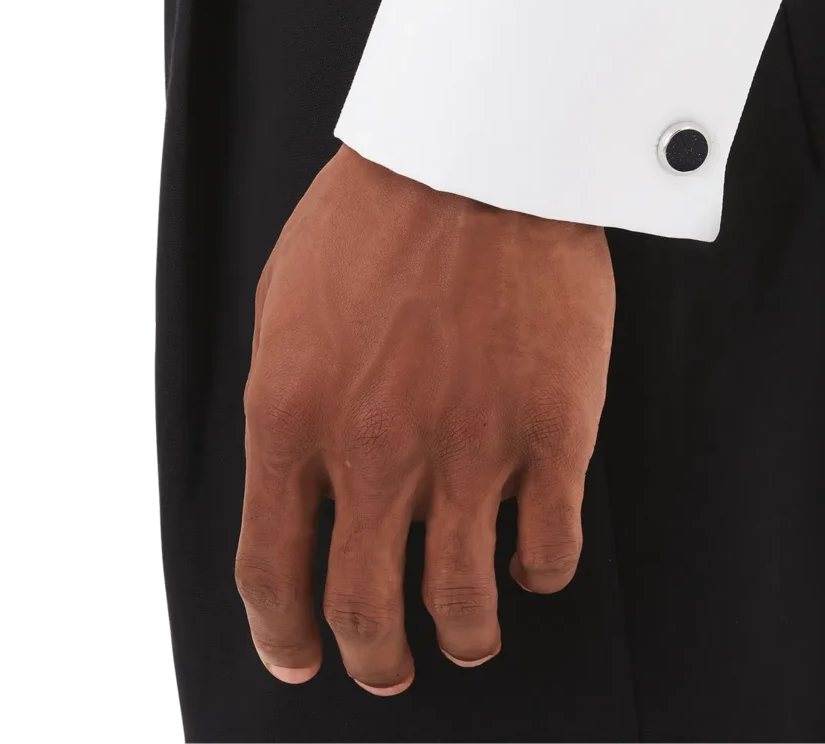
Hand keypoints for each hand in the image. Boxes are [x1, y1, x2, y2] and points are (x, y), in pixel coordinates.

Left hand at [235, 144, 614, 693]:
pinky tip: (534, 565)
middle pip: (366, 607)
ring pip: (462, 599)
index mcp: (294, 419)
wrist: (482, 156)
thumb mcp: (285, 296)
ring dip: (465, 637)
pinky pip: (547, 547)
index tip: (300, 659)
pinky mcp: (551, 435)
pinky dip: (539, 574)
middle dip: (374, 658)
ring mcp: (468, 451)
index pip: (274, 569)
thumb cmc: (380, 209)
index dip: (285, 636)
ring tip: (472, 639)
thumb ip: (284, 393)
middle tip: (389, 668)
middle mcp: (375, 454)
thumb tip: (296, 464)